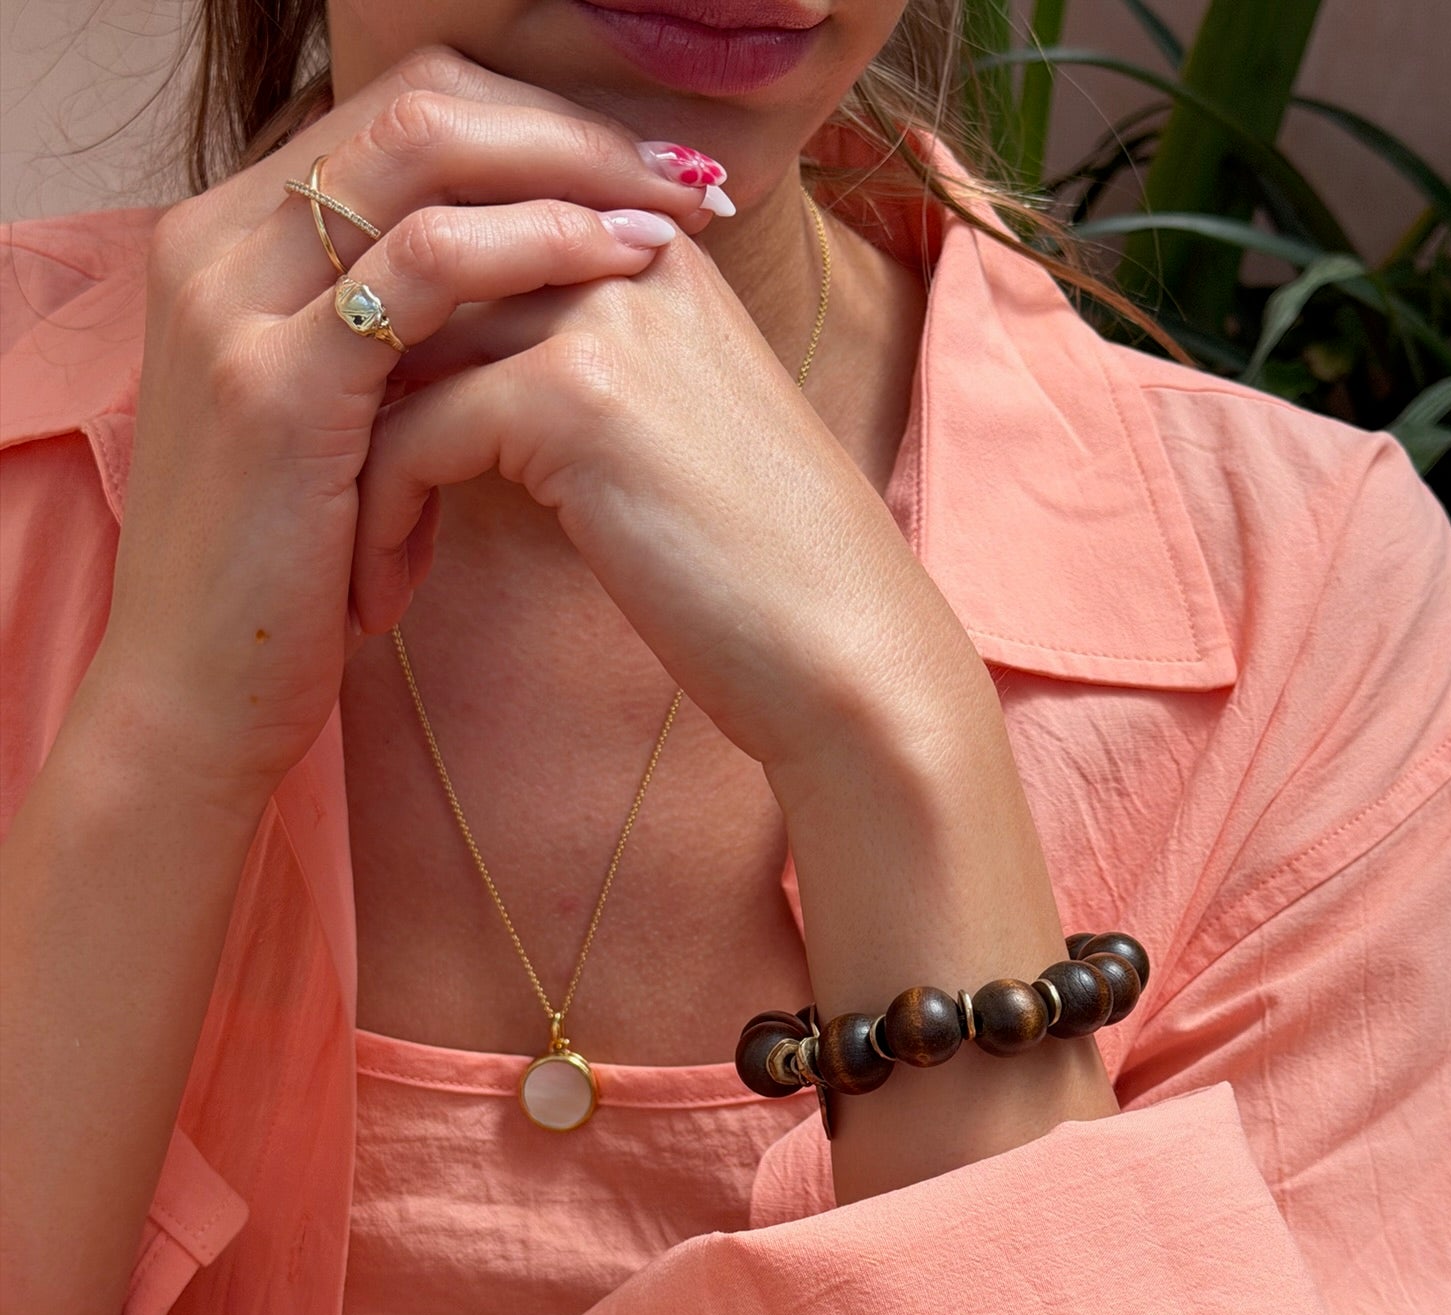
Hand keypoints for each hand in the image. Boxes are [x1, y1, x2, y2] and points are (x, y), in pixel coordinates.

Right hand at [89, 46, 723, 814]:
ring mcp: (237, 305)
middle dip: (567, 126)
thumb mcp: (338, 425)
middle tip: (683, 173)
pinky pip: (425, 265)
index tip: (646, 169)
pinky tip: (619, 264)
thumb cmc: (289, 576)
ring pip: (420, 152)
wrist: (204, 696)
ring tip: (675, 214)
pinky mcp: (277, 384)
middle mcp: (216, 243)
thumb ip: (393, 338)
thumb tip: (518, 293)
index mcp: (232, 241)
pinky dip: (536, 246)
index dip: (534, 124)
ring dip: (569, 168)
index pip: (399, 113)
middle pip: (415, 102)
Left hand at [345, 186, 987, 797]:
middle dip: (346, 396)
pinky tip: (384, 595)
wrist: (844, 653)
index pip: (460, 236)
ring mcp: (600, 315)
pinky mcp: (574, 397)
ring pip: (393, 358)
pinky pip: (409, 434)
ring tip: (350, 566)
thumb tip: (441, 378)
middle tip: (317, 503)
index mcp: (647, 247)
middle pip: (413, 281)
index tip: (351, 445)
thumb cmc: (755, 575)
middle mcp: (622, 250)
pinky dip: (376, 520)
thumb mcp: (662, 438)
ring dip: (344, 468)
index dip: (386, 339)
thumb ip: (571, 370)